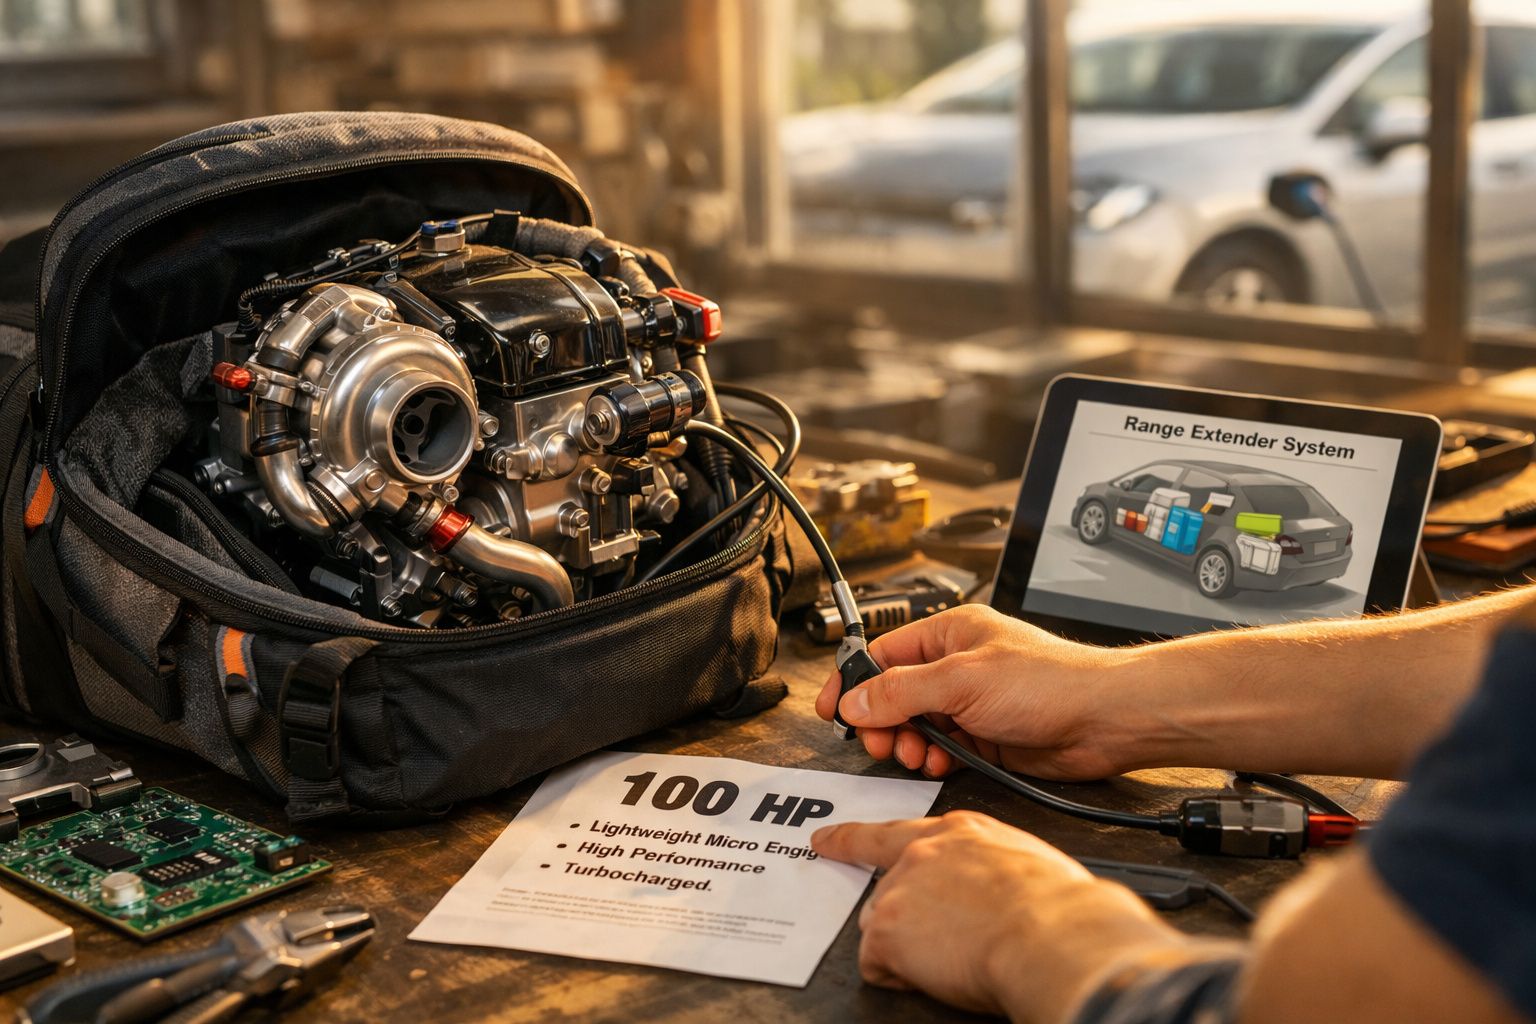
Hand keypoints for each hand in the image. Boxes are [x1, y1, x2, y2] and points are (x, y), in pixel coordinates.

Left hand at [812, 812, 1207, 1020]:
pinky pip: (879, 965)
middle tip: (935, 939)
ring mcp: (898, 888)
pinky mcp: (885, 927)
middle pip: (887, 890)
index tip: (824, 839)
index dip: (853, 839)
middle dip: (904, 918)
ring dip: (908, 948)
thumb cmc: (1058, 908)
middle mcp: (922, 852)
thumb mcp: (1025, 862)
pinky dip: (903, 976)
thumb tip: (994, 889)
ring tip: (955, 957)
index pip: (895, 832)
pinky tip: (940, 973)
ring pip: (882, 928)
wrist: (1051, 933)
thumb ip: (989, 866)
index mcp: (961, 832)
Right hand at [815, 606, 1132, 779]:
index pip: (882, 654)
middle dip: (882, 721)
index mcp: (949, 633)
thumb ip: (901, 692)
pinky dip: (935, 759)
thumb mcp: (962, 680)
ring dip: (909, 743)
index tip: (832, 709)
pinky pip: (943, 749)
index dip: (853, 682)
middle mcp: (957, 666)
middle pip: (894, 695)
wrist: (1105, 720)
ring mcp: (971, 702)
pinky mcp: (986, 736)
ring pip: (916, 725)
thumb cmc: (1052, 681)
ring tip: (916, 753)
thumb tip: (855, 701)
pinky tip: (941, 763)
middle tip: (882, 741)